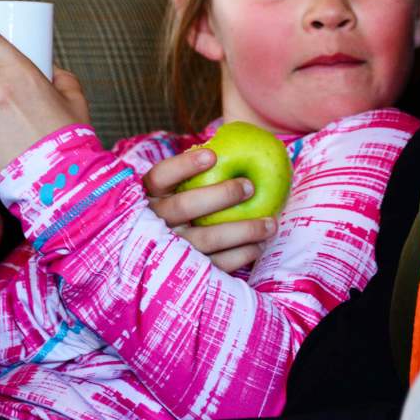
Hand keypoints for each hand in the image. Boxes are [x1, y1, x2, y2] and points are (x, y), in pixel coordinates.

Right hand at [143, 147, 275, 272]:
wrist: (159, 254)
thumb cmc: (177, 207)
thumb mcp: (174, 189)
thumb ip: (194, 173)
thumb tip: (235, 147)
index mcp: (149, 196)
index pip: (161, 176)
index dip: (185, 165)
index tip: (213, 155)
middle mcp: (154, 222)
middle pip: (185, 205)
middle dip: (222, 194)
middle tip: (250, 186)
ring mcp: (169, 249)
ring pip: (206, 238)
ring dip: (244, 229)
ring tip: (270, 223)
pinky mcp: (186, 272)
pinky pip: (216, 264)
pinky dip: (242, 254)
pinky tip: (259, 245)